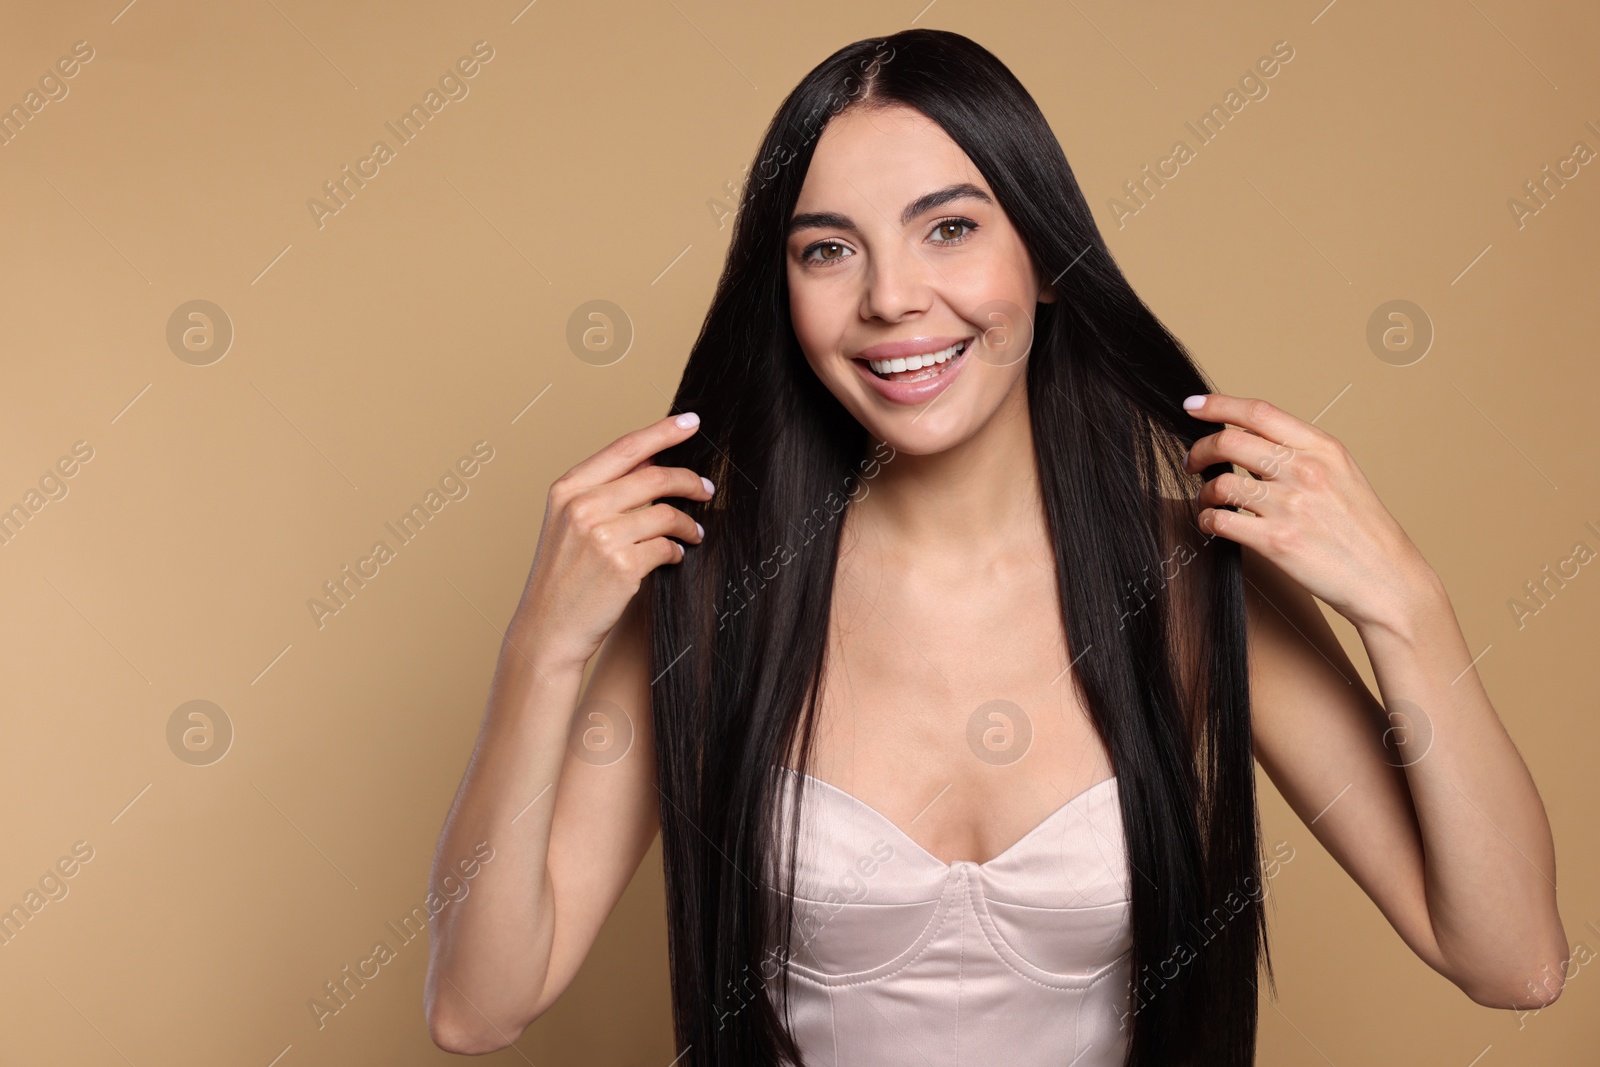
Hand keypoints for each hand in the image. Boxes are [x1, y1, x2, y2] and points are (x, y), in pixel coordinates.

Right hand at [511, 412, 712, 670]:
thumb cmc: (563, 577)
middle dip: (688, 481)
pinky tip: (674, 557)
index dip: (662, 431)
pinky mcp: (622, 566)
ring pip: (666, 513)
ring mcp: (601, 536)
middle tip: (707, 489)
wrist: (548, 629)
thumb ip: (602, 491)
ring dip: (687, 523)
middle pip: (654, 477)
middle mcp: (581, 507)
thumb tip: (653, 461)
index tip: (691, 422)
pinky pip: (667, 547)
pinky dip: (676, 551)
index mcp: (567, 489)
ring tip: (694, 533)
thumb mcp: (568, 523)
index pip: (625, 448)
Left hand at [1180, 393, 1441, 633]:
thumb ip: (1301, 454)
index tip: (1193, 405)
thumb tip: (1250, 440)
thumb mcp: (1342, 474)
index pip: (1258, 412)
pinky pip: (1221, 521)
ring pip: (1220, 483)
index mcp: (1323, 448)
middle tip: (1193, 463)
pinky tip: (1214, 523)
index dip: (1218, 404)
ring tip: (1208, 501)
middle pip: (1229, 441)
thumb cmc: (1363, 530)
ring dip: (1204, 492)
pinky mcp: (1277, 542)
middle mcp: (1306, 470)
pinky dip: (1208, 520)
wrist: (1387, 578)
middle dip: (1200, 450)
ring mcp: (1291, 506)